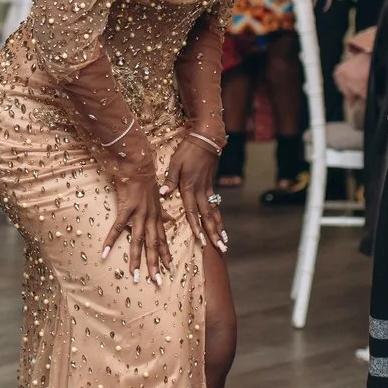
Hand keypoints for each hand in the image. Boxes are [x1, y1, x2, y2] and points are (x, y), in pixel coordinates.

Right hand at [101, 167, 171, 281]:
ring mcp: (138, 214)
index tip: (169, 269)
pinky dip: (111, 241)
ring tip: (135, 275)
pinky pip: (118, 228)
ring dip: (137, 259)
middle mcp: (150, 217)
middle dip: (156, 264)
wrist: (137, 165)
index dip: (166, 254)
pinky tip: (105, 253)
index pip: (163, 239)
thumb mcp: (158, 197)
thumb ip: (163, 211)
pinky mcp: (125, 209)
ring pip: (139, 241)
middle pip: (153, 244)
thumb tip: (170, 219)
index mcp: (157, 216)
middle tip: (157, 281)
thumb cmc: (146, 180)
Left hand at [168, 133, 226, 253]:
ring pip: (214, 212)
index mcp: (189, 187)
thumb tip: (162, 193)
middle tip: (220, 248)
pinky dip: (218, 216)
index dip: (196, 226)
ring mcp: (208, 189)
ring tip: (224, 241)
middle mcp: (200, 191)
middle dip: (213, 233)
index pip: (192, 211)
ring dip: (219, 228)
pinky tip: (221, 225)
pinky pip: (215, 204)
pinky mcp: (211, 185)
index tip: (201, 240)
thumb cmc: (188, 150)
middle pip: (207, 216)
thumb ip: (170, 180)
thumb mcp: (175, 163)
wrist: (206, 139)